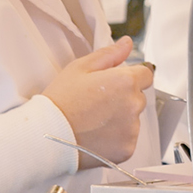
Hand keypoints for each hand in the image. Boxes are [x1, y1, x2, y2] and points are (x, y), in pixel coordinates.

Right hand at [41, 36, 151, 166]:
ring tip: (94, 121)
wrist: (46, 135)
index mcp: (125, 81)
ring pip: (133, 120)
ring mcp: (131, 129)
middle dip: (123, 98)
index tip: (114, 85)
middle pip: (138, 97)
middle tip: (97, 104)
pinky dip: (116, 139)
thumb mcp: (80, 68)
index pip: (146, 74)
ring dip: (121, 119)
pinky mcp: (127, 149)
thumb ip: (109, 54)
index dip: (130, 77)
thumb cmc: (60, 100)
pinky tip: (97, 136)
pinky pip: (128, 140)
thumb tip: (128, 43)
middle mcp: (133, 105)